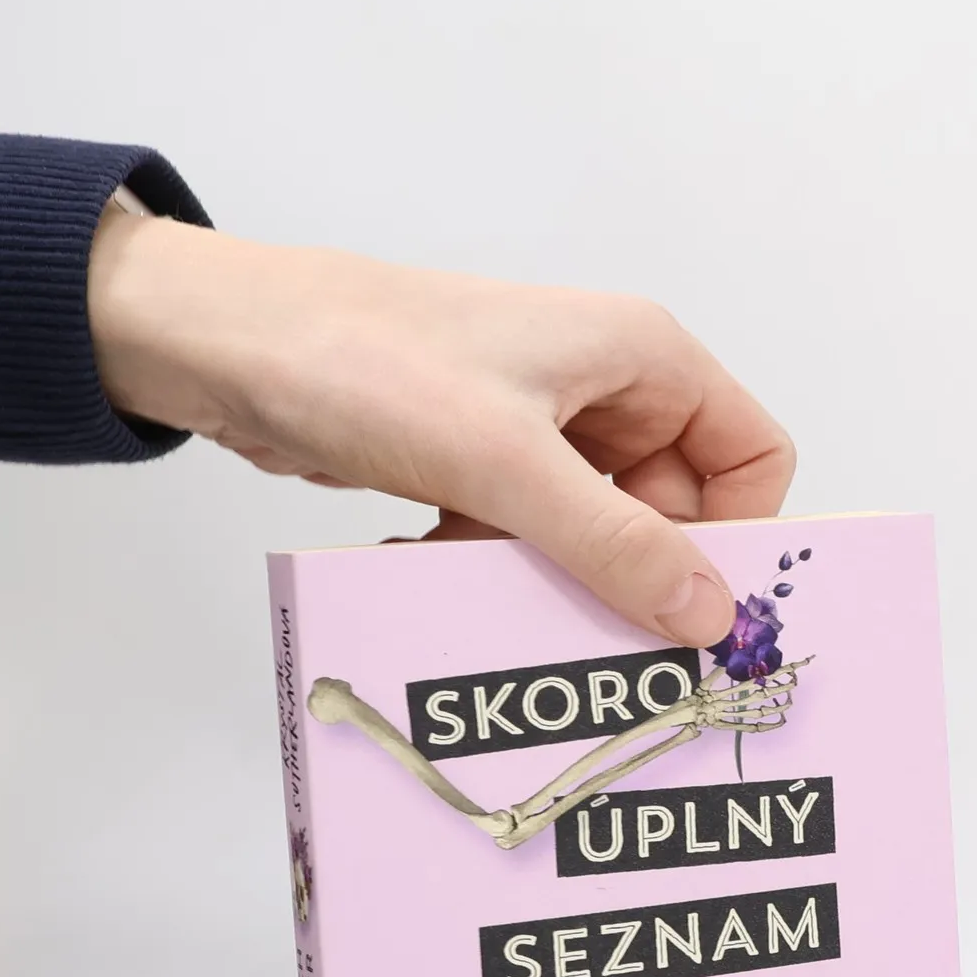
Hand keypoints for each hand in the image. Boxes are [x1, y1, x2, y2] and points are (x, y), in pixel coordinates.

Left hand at [86, 212, 794, 647]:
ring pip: (597, 538)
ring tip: (492, 590)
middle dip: (633, 575)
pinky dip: (495, 569)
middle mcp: (606, 392)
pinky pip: (530, 542)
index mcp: (642, 359)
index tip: (696, 609)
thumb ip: (616, 543)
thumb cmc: (367, 361)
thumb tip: (713, 617)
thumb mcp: (507, 463)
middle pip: (675, 512)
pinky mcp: (484, 468)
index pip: (750, 457)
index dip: (736, 535)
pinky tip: (439, 567)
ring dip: (554, 580)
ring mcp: (543, 432)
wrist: (225, 343)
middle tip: (593, 634)